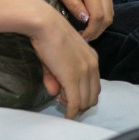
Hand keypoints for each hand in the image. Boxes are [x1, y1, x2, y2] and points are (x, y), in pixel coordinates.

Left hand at [25, 0, 112, 39]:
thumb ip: (73, 4)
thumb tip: (85, 20)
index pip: (99, 17)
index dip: (91, 31)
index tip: (80, 37)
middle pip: (108, 17)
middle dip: (97, 31)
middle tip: (82, 37)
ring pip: (110, 11)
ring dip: (100, 24)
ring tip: (84, 29)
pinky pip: (108, 4)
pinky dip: (101, 14)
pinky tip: (88, 18)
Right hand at [26, 0, 100, 118]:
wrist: (44, 23)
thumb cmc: (47, 34)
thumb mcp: (55, 56)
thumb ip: (55, 76)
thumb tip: (54, 93)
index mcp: (92, 58)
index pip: (94, 86)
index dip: (83, 95)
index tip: (68, 95)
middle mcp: (92, 66)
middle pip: (93, 97)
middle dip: (80, 104)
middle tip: (63, 100)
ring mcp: (84, 73)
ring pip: (85, 102)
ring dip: (73, 107)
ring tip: (60, 100)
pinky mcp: (73, 78)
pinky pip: (75, 103)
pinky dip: (71, 112)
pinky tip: (66, 116)